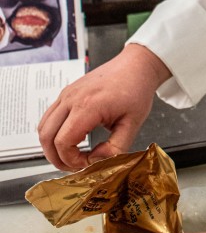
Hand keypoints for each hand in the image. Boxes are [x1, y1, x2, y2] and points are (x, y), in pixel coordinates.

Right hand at [38, 43, 171, 169]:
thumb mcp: (133, 124)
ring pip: (43, 127)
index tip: (87, 164)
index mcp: (88, 106)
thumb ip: (116, 148)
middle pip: (46, 137)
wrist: (136, 65)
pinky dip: (54, 133)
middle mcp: (72, 98)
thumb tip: (96, 162)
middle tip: (74, 167)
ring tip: (71, 156)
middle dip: (56, 158)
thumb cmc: (136, 89)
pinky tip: (71, 139)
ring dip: (52, 146)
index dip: (72, 160)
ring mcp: (66, 94)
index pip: (63, 142)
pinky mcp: (66, 93)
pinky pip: (49, 117)